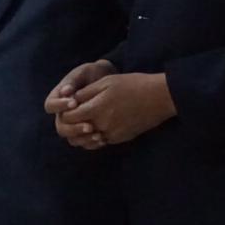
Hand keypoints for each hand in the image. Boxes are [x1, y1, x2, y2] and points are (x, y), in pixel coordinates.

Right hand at [45, 59, 116, 145]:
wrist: (109, 82)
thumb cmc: (93, 74)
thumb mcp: (84, 72)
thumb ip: (73, 80)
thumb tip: (65, 91)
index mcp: (58, 98)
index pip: (50, 106)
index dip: (59, 106)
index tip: (74, 103)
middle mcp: (63, 114)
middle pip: (60, 127)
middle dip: (73, 128)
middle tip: (89, 125)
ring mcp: (74, 124)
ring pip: (70, 138)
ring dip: (83, 138)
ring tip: (98, 134)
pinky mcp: (85, 133)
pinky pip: (84, 143)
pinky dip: (92, 143)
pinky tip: (103, 139)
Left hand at [59, 72, 176, 149]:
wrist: (160, 97)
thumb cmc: (133, 85)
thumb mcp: (106, 82)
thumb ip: (86, 93)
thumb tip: (71, 100)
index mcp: (97, 108)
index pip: (69, 117)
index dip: (65, 112)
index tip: (68, 106)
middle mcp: (103, 124)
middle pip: (75, 131)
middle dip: (70, 124)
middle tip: (73, 115)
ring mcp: (112, 134)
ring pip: (86, 141)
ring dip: (80, 133)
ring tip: (82, 122)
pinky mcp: (121, 139)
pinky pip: (100, 142)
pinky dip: (94, 137)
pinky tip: (95, 128)